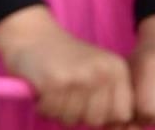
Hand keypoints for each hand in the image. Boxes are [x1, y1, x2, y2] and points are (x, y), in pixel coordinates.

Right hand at [0, 5, 132, 126]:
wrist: (31, 33)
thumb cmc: (64, 58)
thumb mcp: (97, 70)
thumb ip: (111, 97)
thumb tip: (117, 129)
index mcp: (117, 69)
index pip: (122, 115)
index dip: (104, 117)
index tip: (89, 106)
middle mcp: (101, 71)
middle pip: (96, 121)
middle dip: (78, 115)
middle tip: (67, 95)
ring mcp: (78, 76)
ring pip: (71, 120)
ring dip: (58, 111)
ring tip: (54, 90)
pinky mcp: (53, 81)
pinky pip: (50, 112)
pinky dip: (42, 106)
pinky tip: (42, 88)